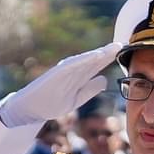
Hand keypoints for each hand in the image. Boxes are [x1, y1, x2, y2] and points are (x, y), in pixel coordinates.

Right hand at [0, 42, 123, 127]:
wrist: (30, 109)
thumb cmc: (51, 103)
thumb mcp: (76, 99)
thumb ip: (90, 89)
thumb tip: (105, 79)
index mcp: (77, 77)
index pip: (96, 66)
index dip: (109, 58)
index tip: (123, 52)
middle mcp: (71, 71)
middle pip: (92, 60)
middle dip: (107, 52)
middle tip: (122, 44)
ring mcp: (63, 72)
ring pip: (84, 61)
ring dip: (98, 54)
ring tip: (112, 48)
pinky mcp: (55, 74)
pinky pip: (71, 66)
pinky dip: (83, 61)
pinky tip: (94, 56)